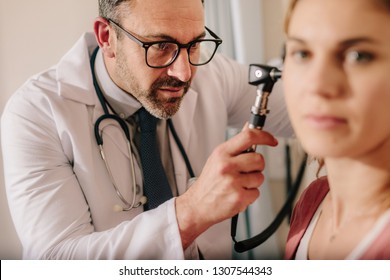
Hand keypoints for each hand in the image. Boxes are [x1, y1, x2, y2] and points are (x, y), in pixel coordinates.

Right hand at [175, 127, 277, 248]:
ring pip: (260, 177)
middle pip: (259, 159)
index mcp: (222, 153)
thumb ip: (236, 145)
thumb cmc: (209, 182)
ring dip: (252, 182)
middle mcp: (227, 166)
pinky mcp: (238, 197)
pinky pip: (256, 193)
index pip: (249, 137)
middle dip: (257, 166)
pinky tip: (237, 194)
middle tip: (245, 172)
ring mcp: (233, 182)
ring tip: (238, 185)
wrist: (197, 205)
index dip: (265, 136)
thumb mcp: (218, 158)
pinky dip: (249, 196)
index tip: (272, 140)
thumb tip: (249, 127)